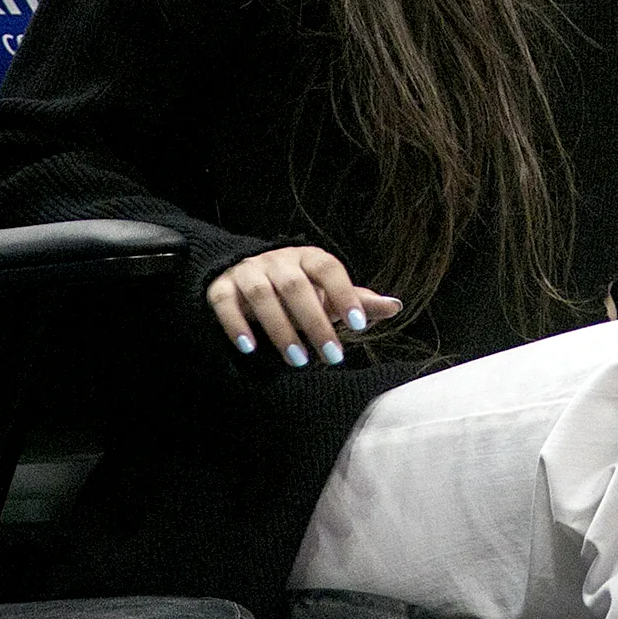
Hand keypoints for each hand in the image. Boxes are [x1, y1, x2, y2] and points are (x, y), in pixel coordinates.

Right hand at [206, 246, 402, 367]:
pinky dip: (237, 324)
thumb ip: (357, 301)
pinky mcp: (221, 287)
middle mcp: (277, 260)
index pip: (328, 268)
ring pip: (262, 295)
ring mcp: (247, 272)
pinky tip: (250, 348)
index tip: (360, 325)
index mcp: (308, 258)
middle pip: (296, 287)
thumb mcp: (328, 294)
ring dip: (280, 329)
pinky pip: (225, 302)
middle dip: (315, 323)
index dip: (344, 293)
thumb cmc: (298, 290)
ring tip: (298, 360)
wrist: (245, 277)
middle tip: (333, 356)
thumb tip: (396, 306)